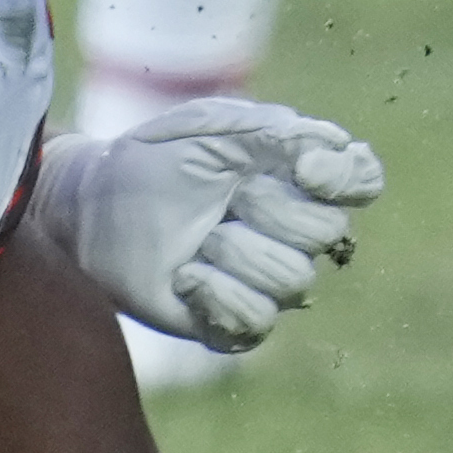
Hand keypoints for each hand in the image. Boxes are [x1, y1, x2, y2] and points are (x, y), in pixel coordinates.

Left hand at [32, 99, 387, 352]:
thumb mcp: (213, 128)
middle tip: (222, 199)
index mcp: (297, 178)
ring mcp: (266, 281)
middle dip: (267, 209)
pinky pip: (257, 320)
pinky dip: (216, 294)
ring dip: (234, 252)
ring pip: (293, 279)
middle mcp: (293, 232)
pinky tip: (185, 277)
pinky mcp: (234, 323)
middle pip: (327, 232)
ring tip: (196, 239)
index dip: (347, 179)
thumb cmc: (154, 159)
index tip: (306, 168)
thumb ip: (278, 132)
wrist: (92, 204)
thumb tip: (339, 149)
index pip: (361, 181)